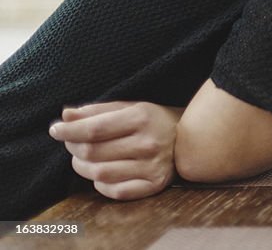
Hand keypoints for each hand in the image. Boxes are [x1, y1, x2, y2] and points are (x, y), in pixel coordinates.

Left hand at [49, 101, 183, 200]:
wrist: (190, 139)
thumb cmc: (153, 120)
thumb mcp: (129, 107)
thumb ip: (96, 111)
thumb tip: (65, 115)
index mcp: (142, 117)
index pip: (94, 129)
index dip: (69, 131)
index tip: (55, 130)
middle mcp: (149, 143)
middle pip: (93, 152)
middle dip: (74, 148)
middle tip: (73, 142)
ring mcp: (153, 166)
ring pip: (100, 173)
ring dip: (83, 167)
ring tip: (85, 158)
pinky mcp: (154, 185)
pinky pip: (115, 191)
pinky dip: (101, 184)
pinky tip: (103, 173)